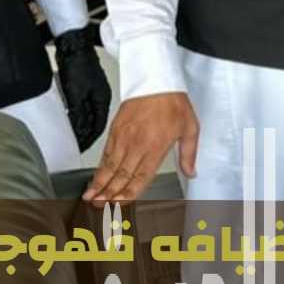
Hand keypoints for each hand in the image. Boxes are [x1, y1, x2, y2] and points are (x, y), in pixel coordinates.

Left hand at [55, 25, 111, 151]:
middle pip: (93, 121)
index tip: (83, 146)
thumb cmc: (78, 63)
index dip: (90, 138)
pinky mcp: (82, 85)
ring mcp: (91, 91)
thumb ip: (77, 113)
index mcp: (102, 100)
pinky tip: (70, 119)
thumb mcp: (76, 94)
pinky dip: (76, 115)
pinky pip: (81, 106)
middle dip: (85, 134)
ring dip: (81, 125)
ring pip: (87, 114)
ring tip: (74, 136)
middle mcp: (98, 97)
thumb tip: (78, 128)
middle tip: (78, 145)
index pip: (97, 126)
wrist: (72, 45)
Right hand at [82, 93, 198, 204]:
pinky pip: (106, 151)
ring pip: (110, 165)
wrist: (156, 78)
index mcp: (156, 146)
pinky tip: (96, 176)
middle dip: (109, 192)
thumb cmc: (173, 101)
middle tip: (100, 206)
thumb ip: (189, 154)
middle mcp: (137, 143)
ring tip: (91, 196)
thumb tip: (191, 172)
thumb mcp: (190, 128)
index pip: (141, 176)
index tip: (120, 204)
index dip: (129, 193)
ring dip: (100, 182)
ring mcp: (124, 136)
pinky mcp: (115, 128)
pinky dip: (100, 166)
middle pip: (121, 174)